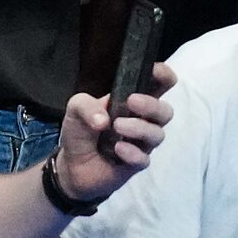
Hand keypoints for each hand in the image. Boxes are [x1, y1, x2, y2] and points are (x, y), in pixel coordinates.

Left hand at [49, 68, 174, 203]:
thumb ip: (85, 105)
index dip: (163, 75)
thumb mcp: (75, 110)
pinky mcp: (136, 163)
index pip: (159, 85)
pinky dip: (132, 153)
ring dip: (139, 128)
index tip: (154, 70)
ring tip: (117, 127)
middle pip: (166, 111)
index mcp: (134, 102)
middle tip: (131, 101)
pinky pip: (144, 158)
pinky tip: (117, 149)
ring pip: (158, 134)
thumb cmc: (81, 132)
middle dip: (152, 105)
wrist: (72, 166)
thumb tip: (104, 119)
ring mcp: (142, 143)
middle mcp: (143, 121)